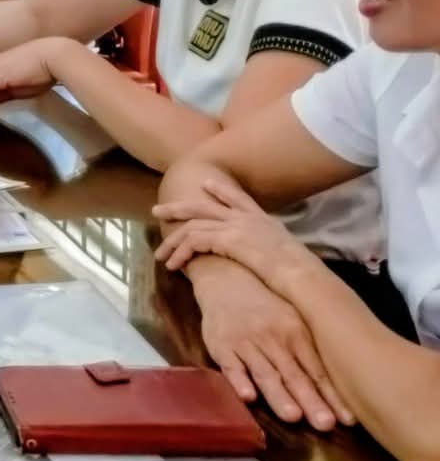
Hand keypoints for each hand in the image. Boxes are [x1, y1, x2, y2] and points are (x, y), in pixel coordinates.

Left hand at [155, 176, 314, 289]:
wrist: (303, 276)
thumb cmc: (301, 273)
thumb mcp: (289, 253)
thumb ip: (275, 249)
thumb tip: (274, 258)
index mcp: (263, 219)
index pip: (239, 198)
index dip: (220, 191)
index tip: (206, 184)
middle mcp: (246, 218)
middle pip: (203, 205)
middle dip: (177, 208)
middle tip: (157, 211)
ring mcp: (236, 226)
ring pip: (193, 226)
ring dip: (173, 242)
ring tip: (160, 255)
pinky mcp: (227, 239)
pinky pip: (194, 242)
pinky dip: (181, 253)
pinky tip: (174, 265)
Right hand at [181, 256, 351, 429]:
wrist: (225, 276)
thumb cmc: (268, 305)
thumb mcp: (294, 320)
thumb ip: (312, 352)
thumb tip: (345, 382)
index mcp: (297, 332)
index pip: (318, 369)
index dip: (333, 395)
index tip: (349, 419)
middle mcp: (274, 337)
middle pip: (295, 375)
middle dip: (310, 400)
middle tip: (325, 424)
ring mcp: (246, 341)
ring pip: (265, 373)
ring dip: (279, 395)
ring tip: (293, 416)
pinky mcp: (221, 345)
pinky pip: (230, 366)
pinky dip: (239, 380)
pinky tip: (248, 396)